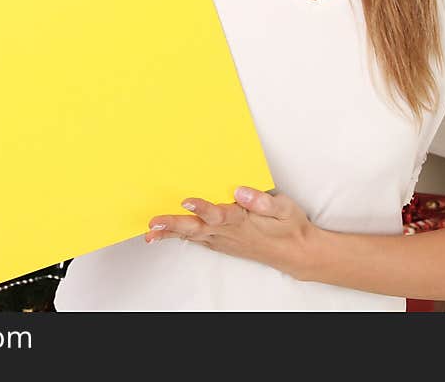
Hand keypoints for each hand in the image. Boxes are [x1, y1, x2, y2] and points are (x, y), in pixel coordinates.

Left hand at [145, 186, 315, 277]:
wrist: (295, 252)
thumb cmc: (288, 226)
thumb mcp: (284, 209)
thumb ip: (263, 200)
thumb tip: (240, 190)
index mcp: (242, 221)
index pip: (218, 214)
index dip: (202, 207)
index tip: (186, 200)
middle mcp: (228, 233)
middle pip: (197, 229)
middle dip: (173, 225)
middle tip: (153, 223)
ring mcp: (224, 241)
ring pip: (193, 236)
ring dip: (170, 234)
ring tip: (150, 233)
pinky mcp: (222, 243)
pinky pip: (197, 240)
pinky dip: (180, 237)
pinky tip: (166, 234)